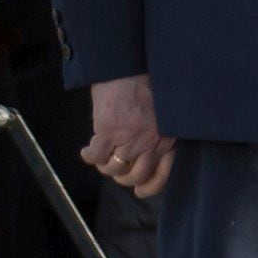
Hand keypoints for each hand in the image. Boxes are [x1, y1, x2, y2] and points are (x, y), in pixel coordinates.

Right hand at [82, 76, 168, 200]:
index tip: (141, 191)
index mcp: (168, 137)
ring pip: (113, 169)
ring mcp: (130, 138)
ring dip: (105, 164)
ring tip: (103, 153)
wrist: (130, 66)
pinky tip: (88, 149)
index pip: (163, 175)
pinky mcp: (109, 132)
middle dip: (122, 175)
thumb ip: (161, 134)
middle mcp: (151, 142)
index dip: (150, 187)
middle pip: (134, 176)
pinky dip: (89, 156)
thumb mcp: (165, 113)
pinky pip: (95, 157)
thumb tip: (150, 156)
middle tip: (116, 165)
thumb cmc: (148, 84)